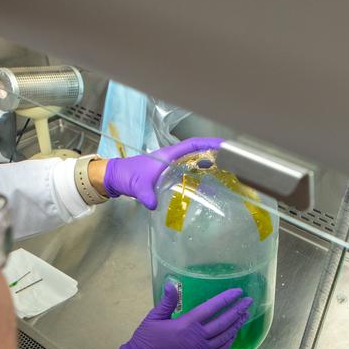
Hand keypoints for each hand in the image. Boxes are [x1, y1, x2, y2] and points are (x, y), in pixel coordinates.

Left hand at [102, 137, 223, 209]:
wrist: (116, 177)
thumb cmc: (128, 175)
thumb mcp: (138, 186)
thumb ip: (147, 195)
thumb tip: (155, 205)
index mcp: (168, 154)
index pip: (193, 145)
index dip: (209, 143)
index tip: (225, 145)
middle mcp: (172, 157)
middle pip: (197, 151)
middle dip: (214, 154)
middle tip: (231, 162)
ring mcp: (170, 164)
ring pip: (193, 160)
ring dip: (208, 163)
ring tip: (225, 171)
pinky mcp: (168, 172)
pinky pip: (188, 169)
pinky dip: (198, 172)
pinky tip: (206, 181)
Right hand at [116, 283, 252, 348]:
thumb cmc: (146, 339)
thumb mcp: (154, 317)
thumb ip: (167, 301)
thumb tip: (172, 284)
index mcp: (186, 324)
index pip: (212, 308)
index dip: (226, 299)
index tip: (238, 292)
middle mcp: (197, 337)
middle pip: (223, 322)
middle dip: (238, 310)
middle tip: (249, 302)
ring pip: (224, 337)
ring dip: (236, 326)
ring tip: (245, 316)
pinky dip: (228, 343)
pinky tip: (233, 335)